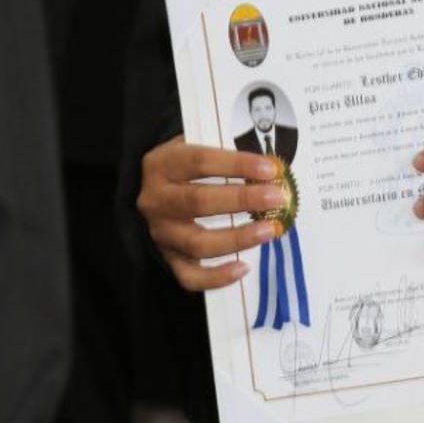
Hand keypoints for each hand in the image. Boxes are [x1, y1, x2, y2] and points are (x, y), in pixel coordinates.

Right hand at [137, 134, 287, 292]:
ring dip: (238, 238)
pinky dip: (216, 277)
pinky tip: (243, 268)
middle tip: (277, 197)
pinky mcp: (166, 257)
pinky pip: (189, 276)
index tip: (271, 168)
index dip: (238, 164)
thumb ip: (226, 152)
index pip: (201, 161)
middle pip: (199, 202)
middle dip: (243, 199)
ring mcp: (160, 233)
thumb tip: (270, 167)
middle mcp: (156, 200)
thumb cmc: (185, 165)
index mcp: (162, 164)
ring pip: (197, 243)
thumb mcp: (196, 145)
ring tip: (270, 230)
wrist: (146, 186)